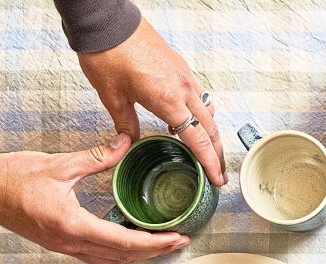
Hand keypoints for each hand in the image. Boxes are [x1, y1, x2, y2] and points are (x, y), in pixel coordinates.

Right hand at [0, 133, 188, 263]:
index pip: (125, 241)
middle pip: (123, 256)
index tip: (177, 238)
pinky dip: (118, 253)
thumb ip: (96, 157)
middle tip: (179, 241)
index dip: (156, 243)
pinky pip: (96, 257)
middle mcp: (70, 243)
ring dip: (137, 256)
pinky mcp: (59, 244)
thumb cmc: (13, 176)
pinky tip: (129, 242)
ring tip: (159, 243)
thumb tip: (125, 143)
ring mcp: (64, 247)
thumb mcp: (59, 164)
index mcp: (73, 225)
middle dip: (155, 251)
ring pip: (110, 261)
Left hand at [76, 17, 225, 185]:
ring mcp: (184, 76)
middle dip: (217, 153)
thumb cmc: (107, 55)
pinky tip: (187, 120)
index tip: (217, 179)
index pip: (198, 139)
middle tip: (219, 174)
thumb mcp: (112, 96)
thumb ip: (126, 123)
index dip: (210, 162)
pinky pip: (199, 96)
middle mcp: (183, 89)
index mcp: (168, 100)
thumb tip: (131, 141)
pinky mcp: (180, 67)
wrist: (107, 21)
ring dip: (211, 133)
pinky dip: (200, 113)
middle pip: (210, 129)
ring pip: (208, 112)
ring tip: (207, 150)